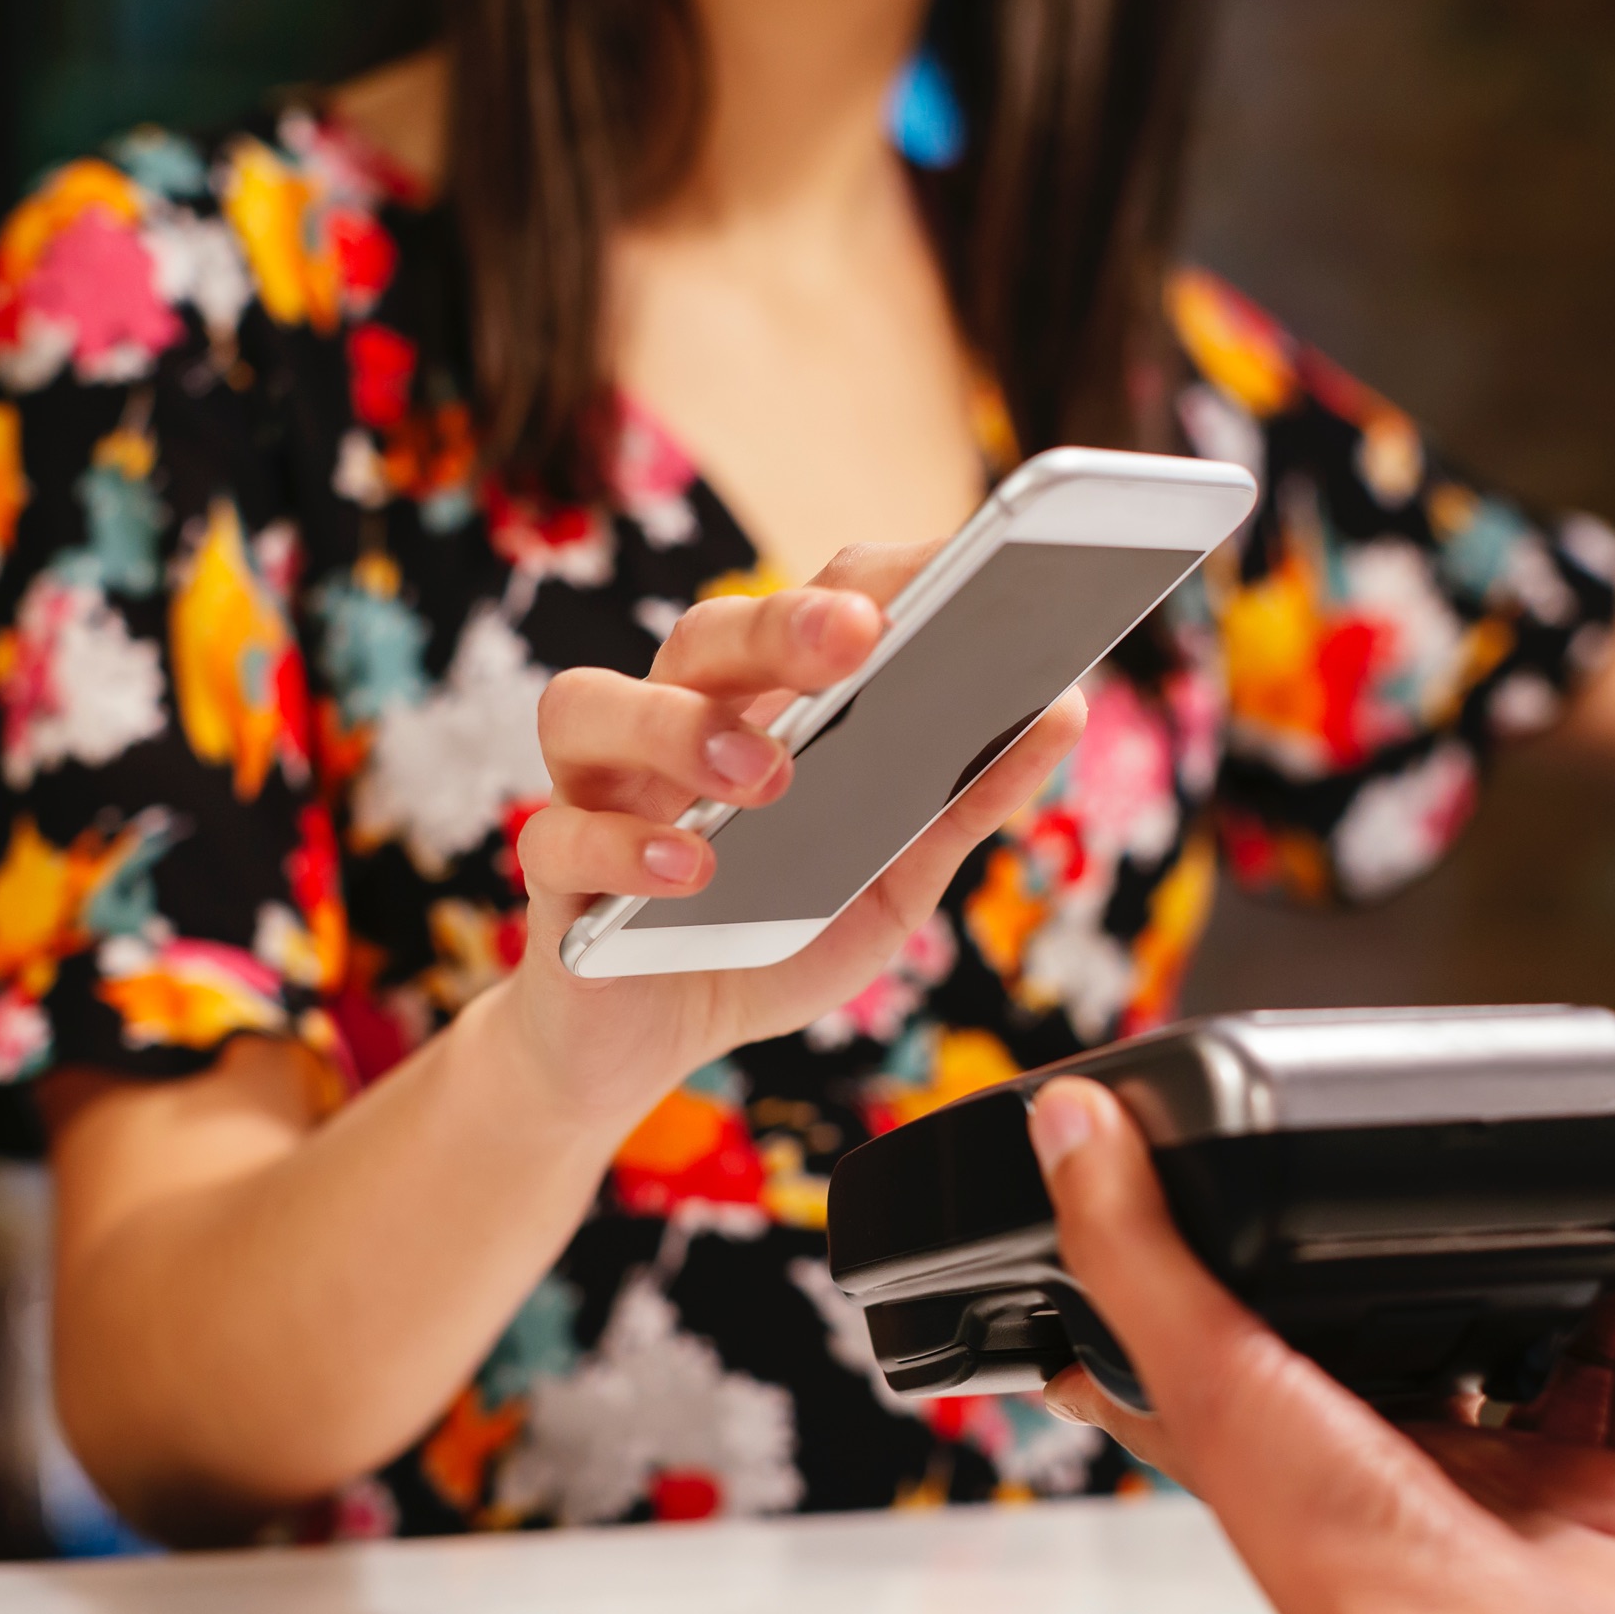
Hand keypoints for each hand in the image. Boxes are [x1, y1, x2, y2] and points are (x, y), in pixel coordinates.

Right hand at [502, 542, 1086, 1124]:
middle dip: (782, 627)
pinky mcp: (554, 874)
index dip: (874, 583)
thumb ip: (960, 802)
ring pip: (590, 704)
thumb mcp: (887, 884)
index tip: (951, 569)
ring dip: (678, 728)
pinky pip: (556, 835)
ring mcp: (599, 791)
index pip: (809, 609)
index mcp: (759, 709)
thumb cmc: (759, 938)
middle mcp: (671, 725)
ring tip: (763, 776)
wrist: (643, 1044)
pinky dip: (622, 846)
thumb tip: (1061, 706)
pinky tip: (688, 871)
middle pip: (704, 635)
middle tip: (859, 642)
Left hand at [1028, 1079, 1614, 1613]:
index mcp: (1290, 1448)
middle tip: (1458, 1133)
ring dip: (1582, 1223)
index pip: (1249, 1336)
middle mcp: (1408, 1466)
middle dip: (1449, 1234)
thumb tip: (1067, 1130)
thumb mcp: (1209, 1382)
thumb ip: (1136, 1257)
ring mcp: (1530, 1485)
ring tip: (1589, 1122)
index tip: (1240, 1161)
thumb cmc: (1349, 1582)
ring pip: (1567, 1328)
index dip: (1245, 1255)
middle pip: (1431, 1322)